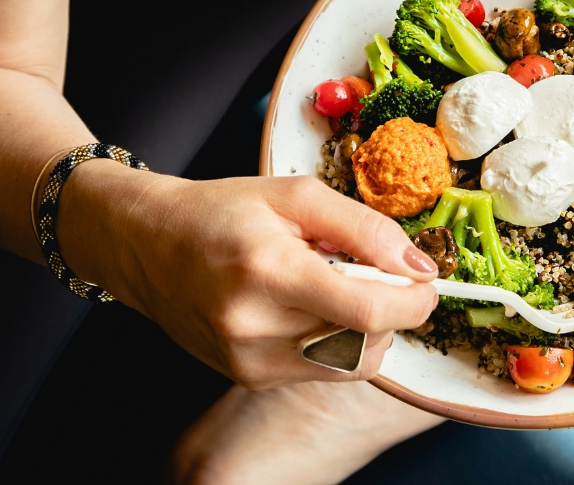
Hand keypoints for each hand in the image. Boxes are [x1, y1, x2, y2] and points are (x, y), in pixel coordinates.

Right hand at [57, 162, 438, 388]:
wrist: (147, 244)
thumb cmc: (224, 211)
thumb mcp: (298, 195)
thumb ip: (366, 228)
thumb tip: (420, 266)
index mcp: (268, 269)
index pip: (367, 310)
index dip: (413, 302)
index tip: (426, 283)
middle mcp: (254, 326)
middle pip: (365, 340)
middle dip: (392, 310)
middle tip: (378, 274)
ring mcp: (248, 360)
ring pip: (351, 363)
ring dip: (369, 329)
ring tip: (338, 288)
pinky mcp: (248, 377)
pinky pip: (324, 371)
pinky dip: (340, 342)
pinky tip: (316, 308)